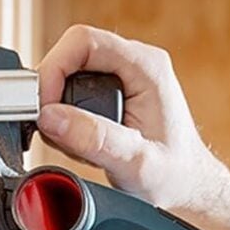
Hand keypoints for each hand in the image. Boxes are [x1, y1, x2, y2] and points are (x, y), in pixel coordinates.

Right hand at [37, 25, 229, 212]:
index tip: (43, 107)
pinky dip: (63, 119)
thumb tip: (51, 117)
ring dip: (56, 110)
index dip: (54, 69)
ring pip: (67, 74)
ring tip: (76, 144)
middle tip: (53, 131)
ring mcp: (121, 77)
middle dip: (51, 94)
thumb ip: (95, 139)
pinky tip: (80, 142)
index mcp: (146, 66)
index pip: (83, 42)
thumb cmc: (174, 175)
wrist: (186, 187)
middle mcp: (133, 63)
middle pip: (70, 56)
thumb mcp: (136, 163)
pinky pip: (70, 91)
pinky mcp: (109, 93)